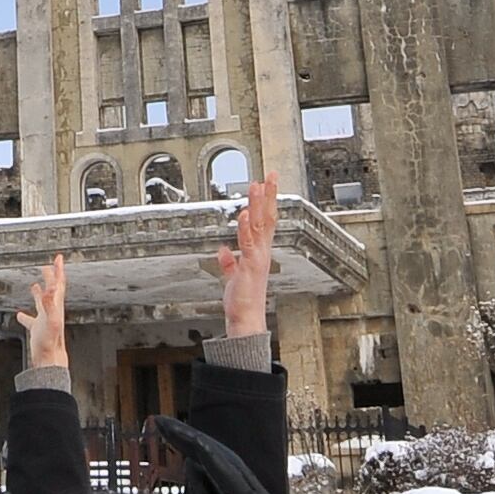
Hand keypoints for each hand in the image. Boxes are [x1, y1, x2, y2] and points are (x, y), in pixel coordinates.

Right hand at [16, 252, 69, 370]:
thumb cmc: (50, 342)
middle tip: (50, 264)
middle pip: (52, 289)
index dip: (59, 270)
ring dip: (39, 292)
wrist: (49, 360)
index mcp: (56, 306)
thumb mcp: (50, 321)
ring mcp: (45, 320)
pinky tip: (19, 314)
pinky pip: (30, 319)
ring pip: (42, 303)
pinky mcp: (38, 330)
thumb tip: (49, 289)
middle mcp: (52, 311)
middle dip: (51, 276)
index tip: (59, 257)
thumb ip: (49, 305)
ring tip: (35, 285)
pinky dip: (25, 315)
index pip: (58, 284)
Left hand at [158, 418, 308, 493]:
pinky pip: (228, 478)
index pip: (220, 467)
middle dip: (190, 439)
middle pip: (220, 458)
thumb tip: (191, 473)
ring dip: (193, 442)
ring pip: (222, 461)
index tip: (172, 434)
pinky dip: (208, 459)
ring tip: (168, 428)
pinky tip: (190, 445)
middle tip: (162, 424)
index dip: (195, 448)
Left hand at [217, 173, 276, 342]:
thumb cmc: (242, 300)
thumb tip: (223, 251)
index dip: (268, 202)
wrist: (247, 318)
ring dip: (257, 205)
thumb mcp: (234, 276)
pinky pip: (248, 243)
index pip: (266, 221)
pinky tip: (243, 213)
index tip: (268, 184)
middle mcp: (262, 252)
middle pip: (267, 217)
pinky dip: (245, 227)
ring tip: (258, 185)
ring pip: (258, 225)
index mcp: (260, 252)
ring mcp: (258, 258)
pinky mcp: (250, 266)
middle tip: (271, 175)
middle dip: (269, 196)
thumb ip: (230, 262)